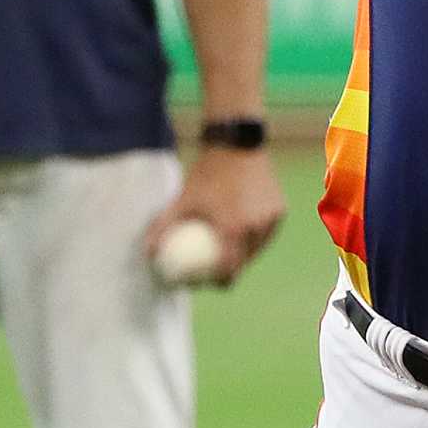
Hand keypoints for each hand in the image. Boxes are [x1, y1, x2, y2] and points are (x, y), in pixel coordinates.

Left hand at [143, 146, 286, 286]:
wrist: (237, 144)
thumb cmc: (207, 172)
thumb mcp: (183, 199)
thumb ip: (163, 226)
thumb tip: (147, 252)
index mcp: (234, 230)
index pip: (228, 270)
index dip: (218, 282)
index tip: (206, 282)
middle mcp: (257, 228)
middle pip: (244, 262)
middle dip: (230, 270)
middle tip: (214, 268)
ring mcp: (271, 220)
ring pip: (257, 248)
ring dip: (244, 254)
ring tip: (227, 251)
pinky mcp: (280, 210)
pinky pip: (265, 232)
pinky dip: (254, 235)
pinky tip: (240, 233)